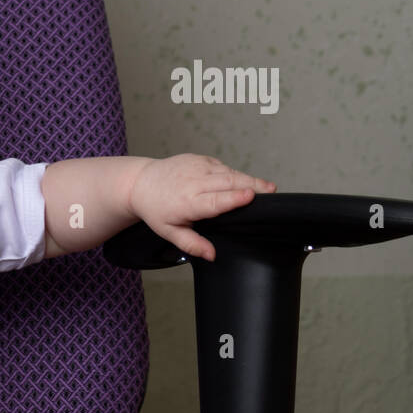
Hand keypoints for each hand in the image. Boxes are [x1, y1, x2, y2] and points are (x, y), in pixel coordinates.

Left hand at [127, 155, 275, 261]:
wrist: (140, 183)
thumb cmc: (156, 209)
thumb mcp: (169, 232)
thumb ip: (192, 244)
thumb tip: (211, 255)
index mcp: (187, 202)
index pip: (214, 199)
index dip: (233, 197)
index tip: (251, 196)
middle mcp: (193, 181)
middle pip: (228, 181)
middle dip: (252, 184)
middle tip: (272, 191)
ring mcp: (197, 166)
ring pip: (229, 172)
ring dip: (247, 179)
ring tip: (266, 188)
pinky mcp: (200, 158)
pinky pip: (223, 166)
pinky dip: (234, 174)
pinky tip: (241, 182)